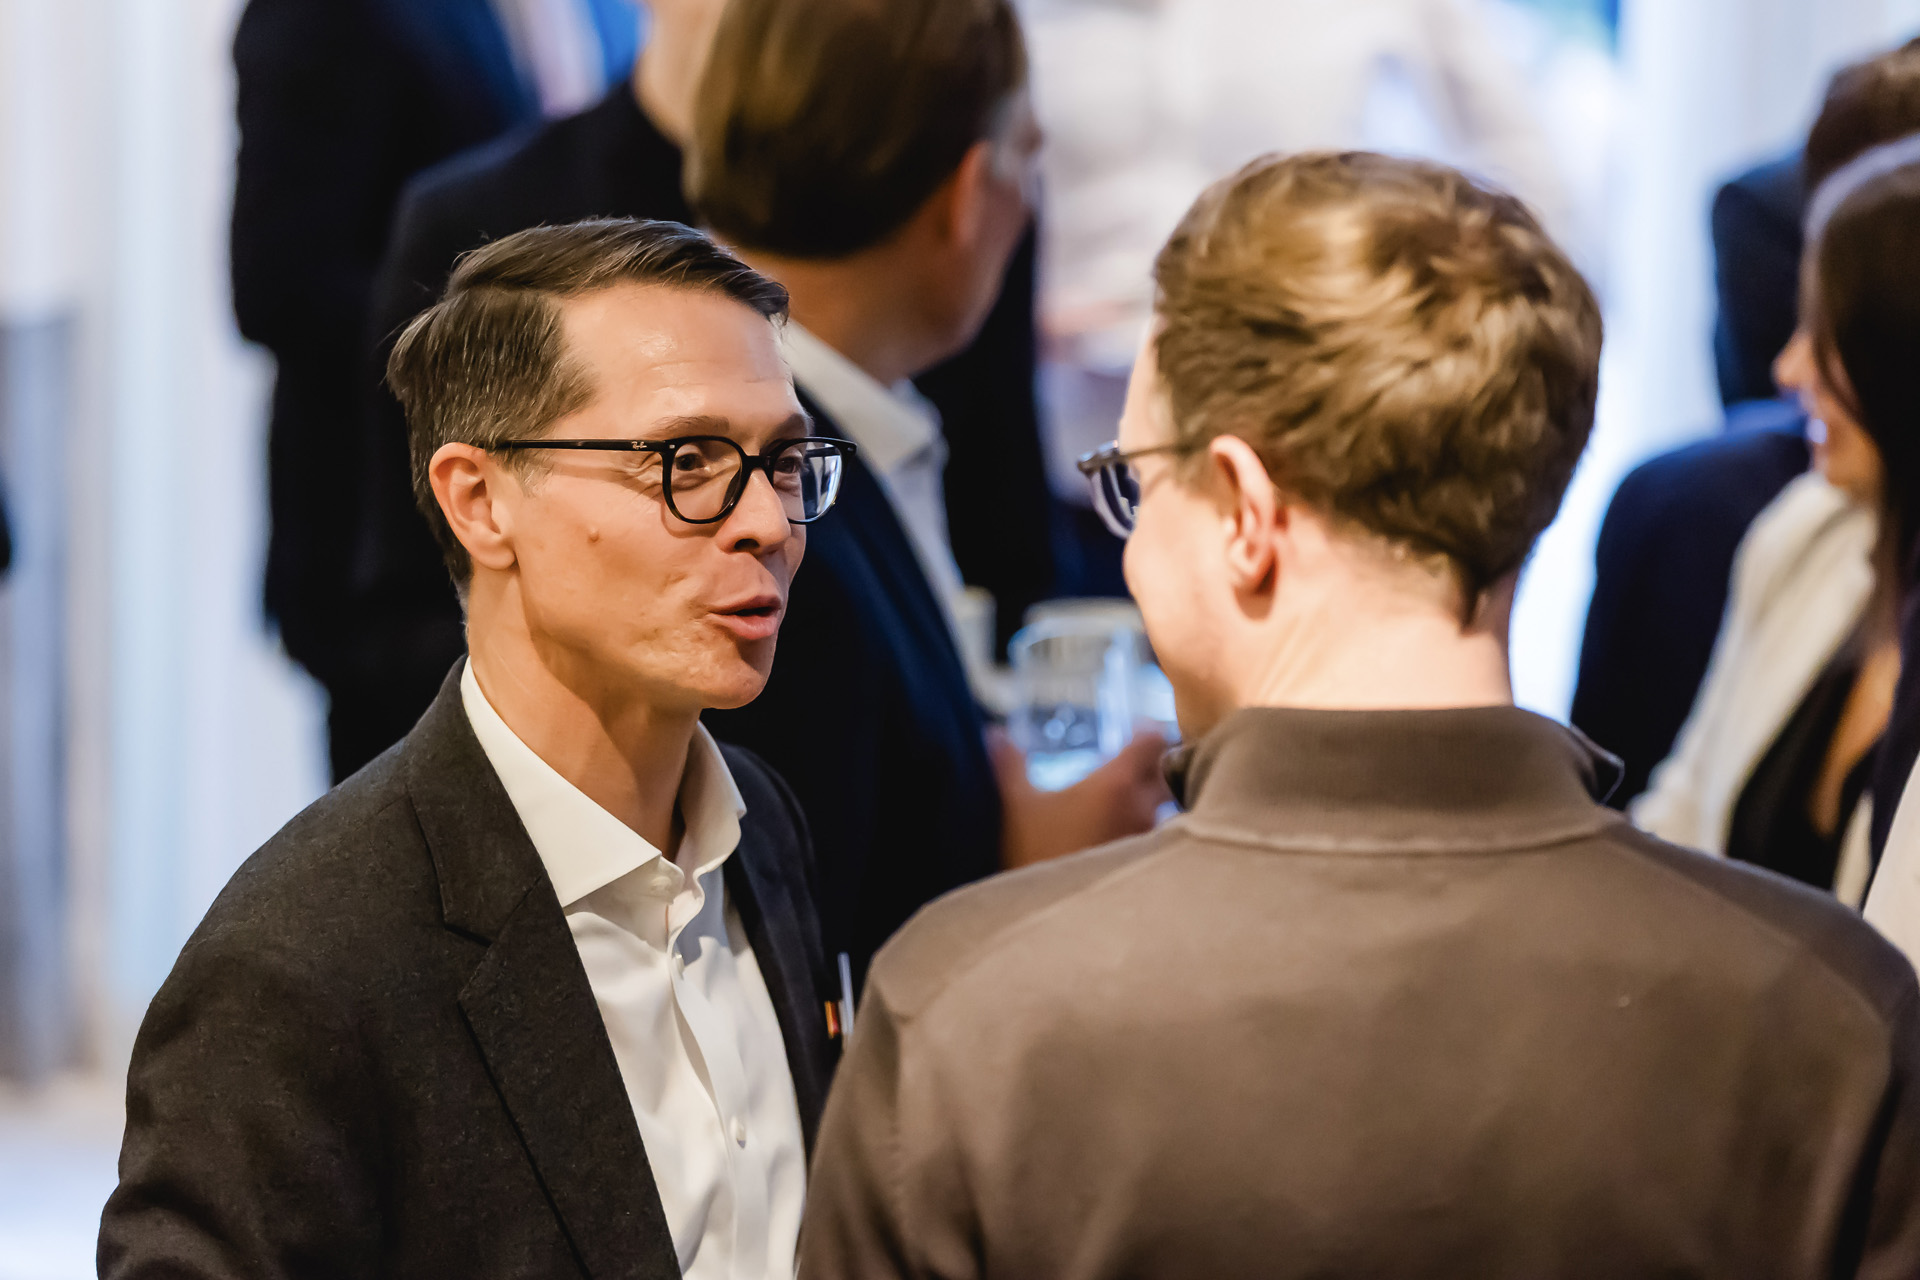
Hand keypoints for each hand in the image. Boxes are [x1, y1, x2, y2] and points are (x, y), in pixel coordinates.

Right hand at [989, 726, 1172, 870]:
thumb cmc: (1032, 857)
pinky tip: (1128, 834)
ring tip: (1135, 798)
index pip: (1154, 740)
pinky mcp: (1148, 868)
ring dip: (1157, 797)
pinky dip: (1152, 828)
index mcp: (1116, 785)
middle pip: (1170, 771)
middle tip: (1141, 761)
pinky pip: (1159, 837)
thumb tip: (994, 733)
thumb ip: (1008, 763)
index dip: (1149, 730)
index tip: (1139, 730)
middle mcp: (1142, 810)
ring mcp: (1149, 841)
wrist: (1044, 917)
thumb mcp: (1015, 805)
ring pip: (1169, 807)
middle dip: (1159, 760)